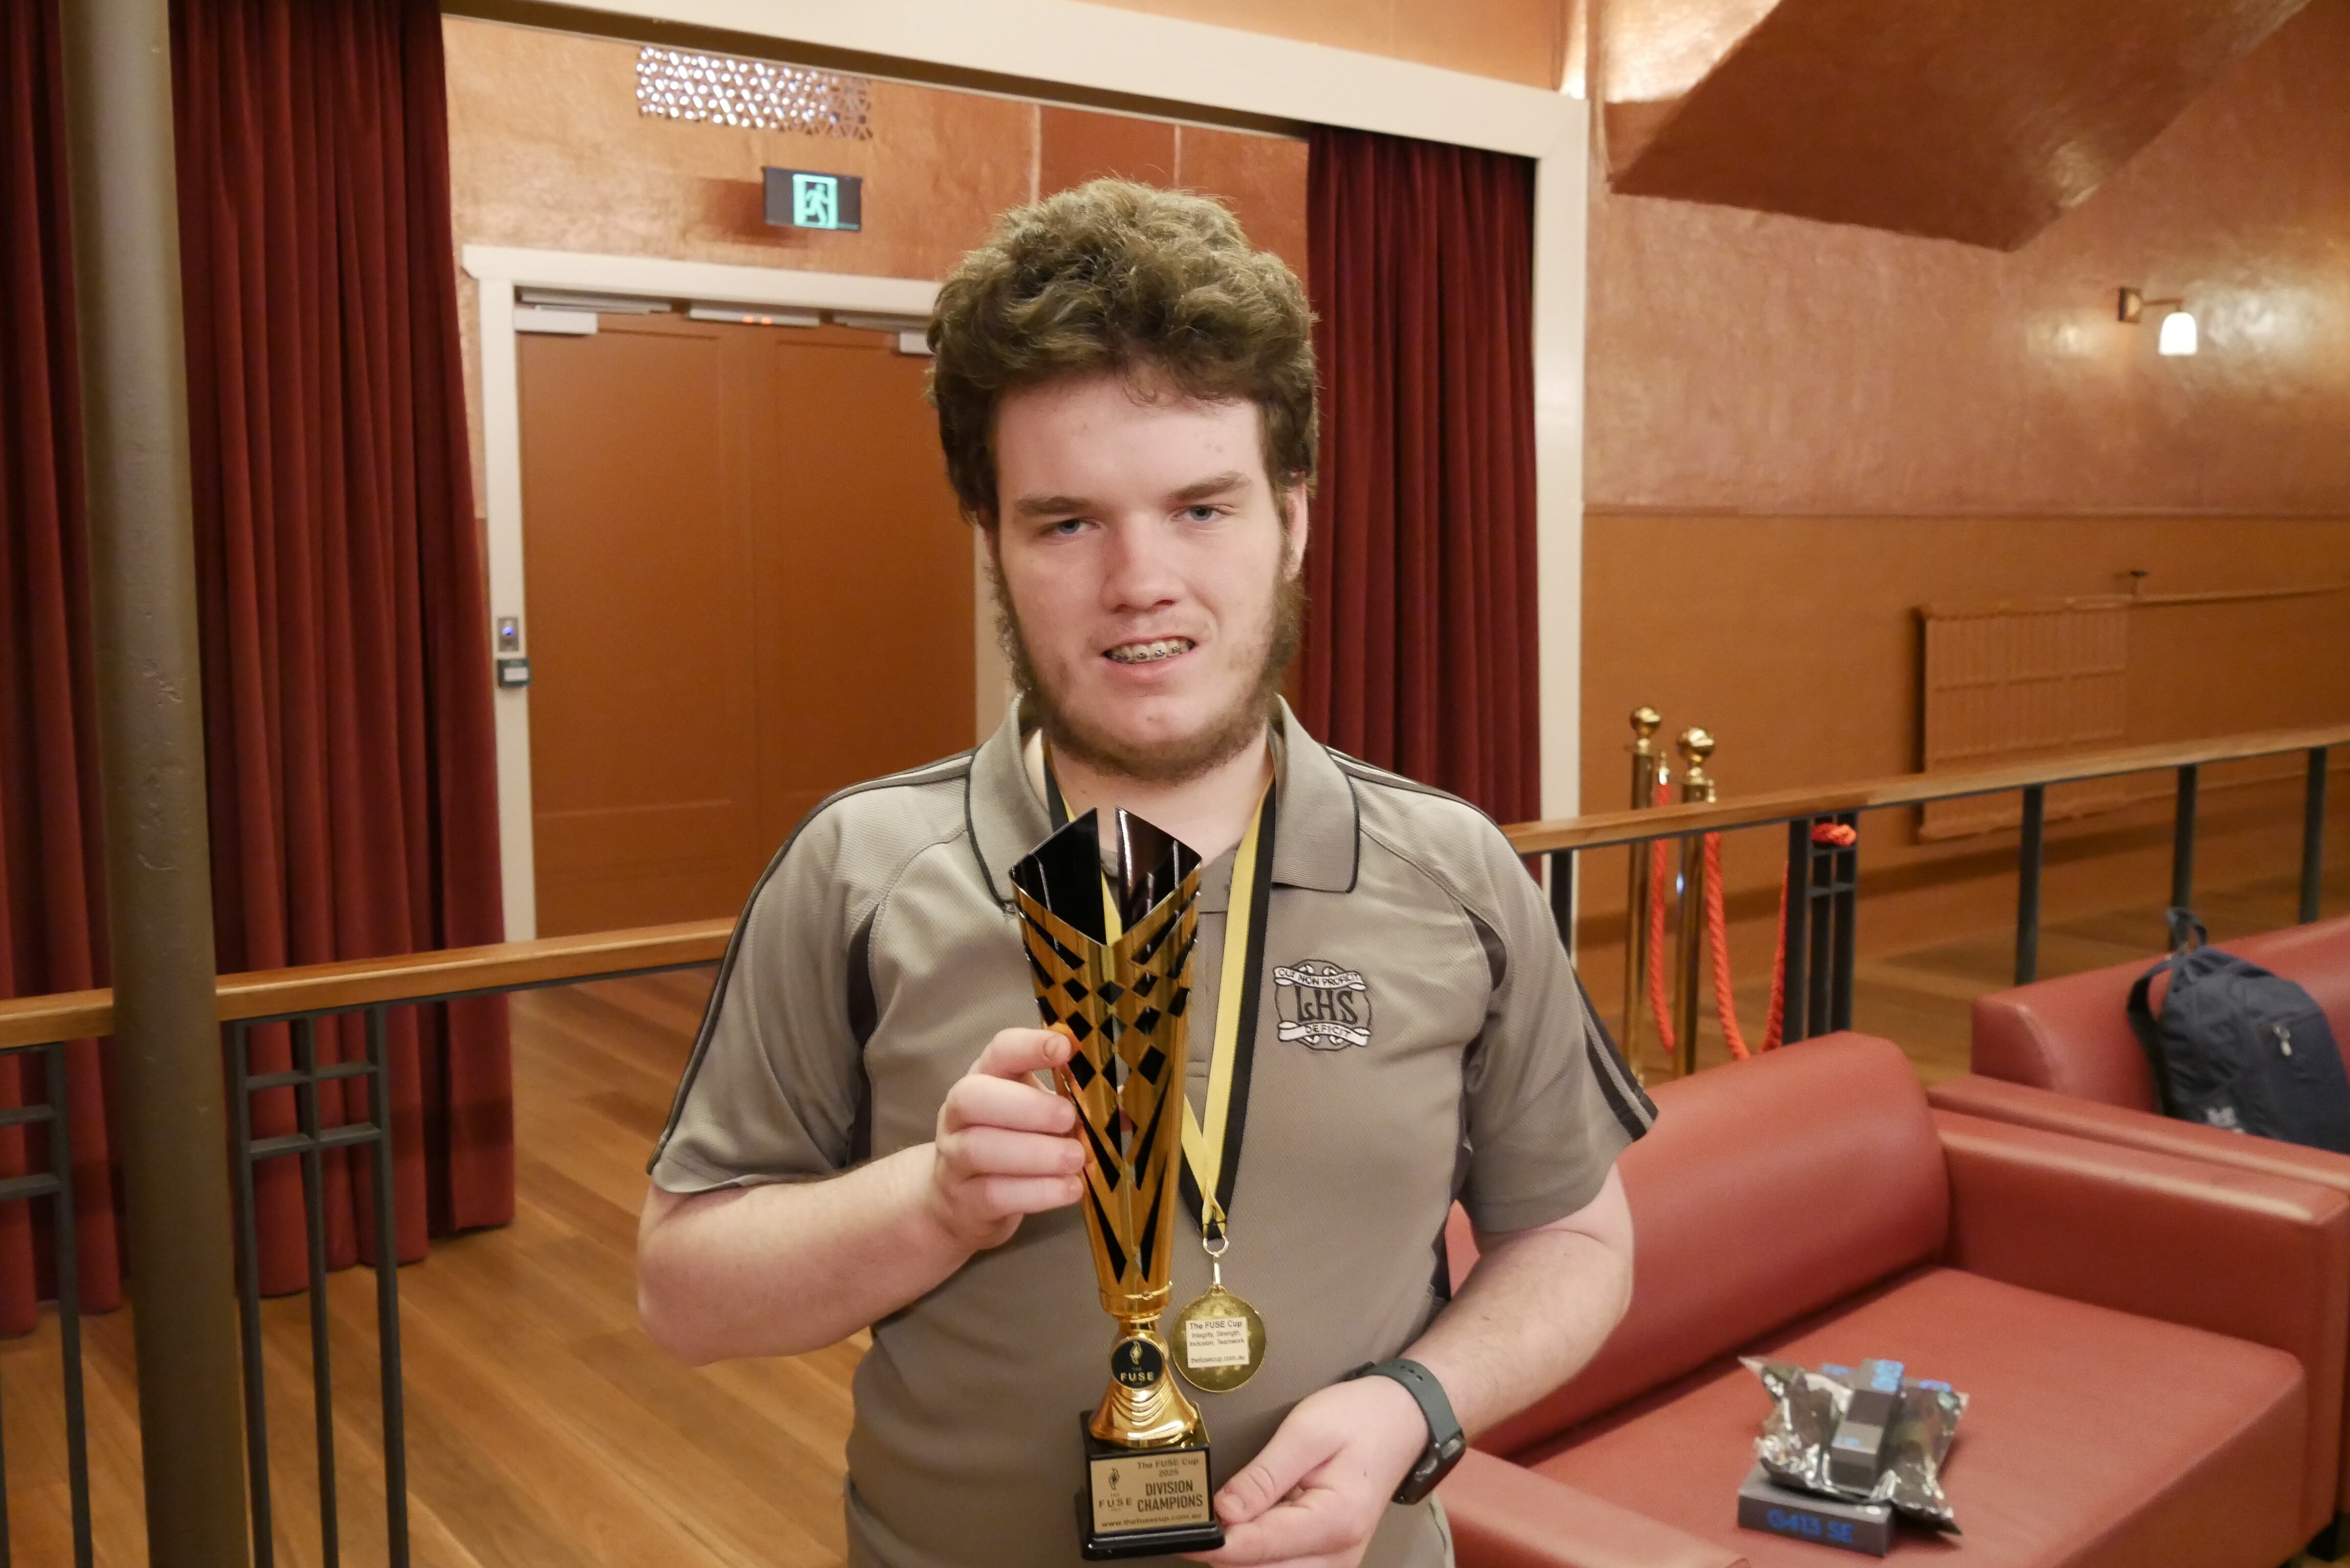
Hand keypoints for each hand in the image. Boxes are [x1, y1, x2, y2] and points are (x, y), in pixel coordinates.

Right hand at [925, 1027, 1085, 1250]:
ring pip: (980, 1148)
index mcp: (985, 1080)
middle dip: (1026, 1106)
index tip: (1066, 1048)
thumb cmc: (1011, 1146)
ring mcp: (954, 1158)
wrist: (960, 1205)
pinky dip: (1037, 1191)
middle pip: (973, 1097)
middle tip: (1069, 1119)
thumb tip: (1131, 1104)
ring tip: (1076, 1158)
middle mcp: (959, 1115)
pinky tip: (1070, 1189)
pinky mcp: (964, 1200)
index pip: (998, 1051)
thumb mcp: (1038, 1118)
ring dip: (1036, 1153)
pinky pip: (995, 1193)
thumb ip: (1079, 1106)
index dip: (1029, 1046)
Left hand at [1188, 1375, 1428, 1567]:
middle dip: (1225, 1554)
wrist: (1400, 1421)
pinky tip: (1246, 1531)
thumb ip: (1263, 1476)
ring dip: (1242, 1557)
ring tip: (1217, 1527)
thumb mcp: (1306, 1432)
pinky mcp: (1329, 1561)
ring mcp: (1337, 1563)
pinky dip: (1260, 1556)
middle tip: (1193, 1526)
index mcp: (1334, 1520)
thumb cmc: (1357, 1419)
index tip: (1183, 1536)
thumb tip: (1223, 1513)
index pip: (1259, 1546)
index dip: (1215, 1544)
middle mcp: (1338, 1554)